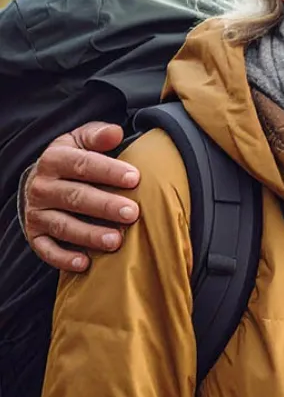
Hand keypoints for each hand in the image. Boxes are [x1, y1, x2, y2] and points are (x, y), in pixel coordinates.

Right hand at [23, 122, 140, 272]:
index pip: (83, 164)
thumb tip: (115, 133)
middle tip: (133, 213)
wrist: (40, 181)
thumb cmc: (73, 159)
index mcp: (55, 159)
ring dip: (90, 235)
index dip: (109, 171)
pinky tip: (85, 264)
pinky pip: (47, 249)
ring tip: (116, 241)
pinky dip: (64, 258)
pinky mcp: (35, 235)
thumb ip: (98, 135)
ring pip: (63, 225)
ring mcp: (37, 212)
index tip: (135, 178)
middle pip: (76, 197)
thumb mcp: (81, 140)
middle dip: (105, 206)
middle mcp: (42, 187)